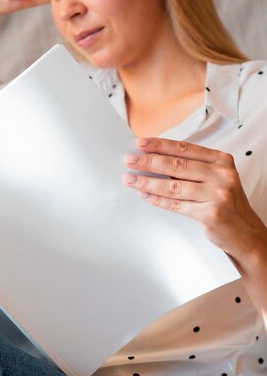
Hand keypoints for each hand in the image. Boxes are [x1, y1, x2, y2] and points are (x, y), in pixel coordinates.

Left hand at [122, 137, 266, 262]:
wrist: (245, 232)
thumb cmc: (225, 202)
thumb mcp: (216, 177)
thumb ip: (192, 167)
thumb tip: (154, 159)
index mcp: (221, 161)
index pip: (185, 148)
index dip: (160, 145)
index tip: (141, 143)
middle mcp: (221, 175)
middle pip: (177, 165)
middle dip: (149, 162)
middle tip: (129, 160)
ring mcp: (217, 195)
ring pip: (173, 186)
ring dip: (147, 182)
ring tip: (130, 179)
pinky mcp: (210, 213)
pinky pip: (176, 205)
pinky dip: (157, 200)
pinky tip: (144, 194)